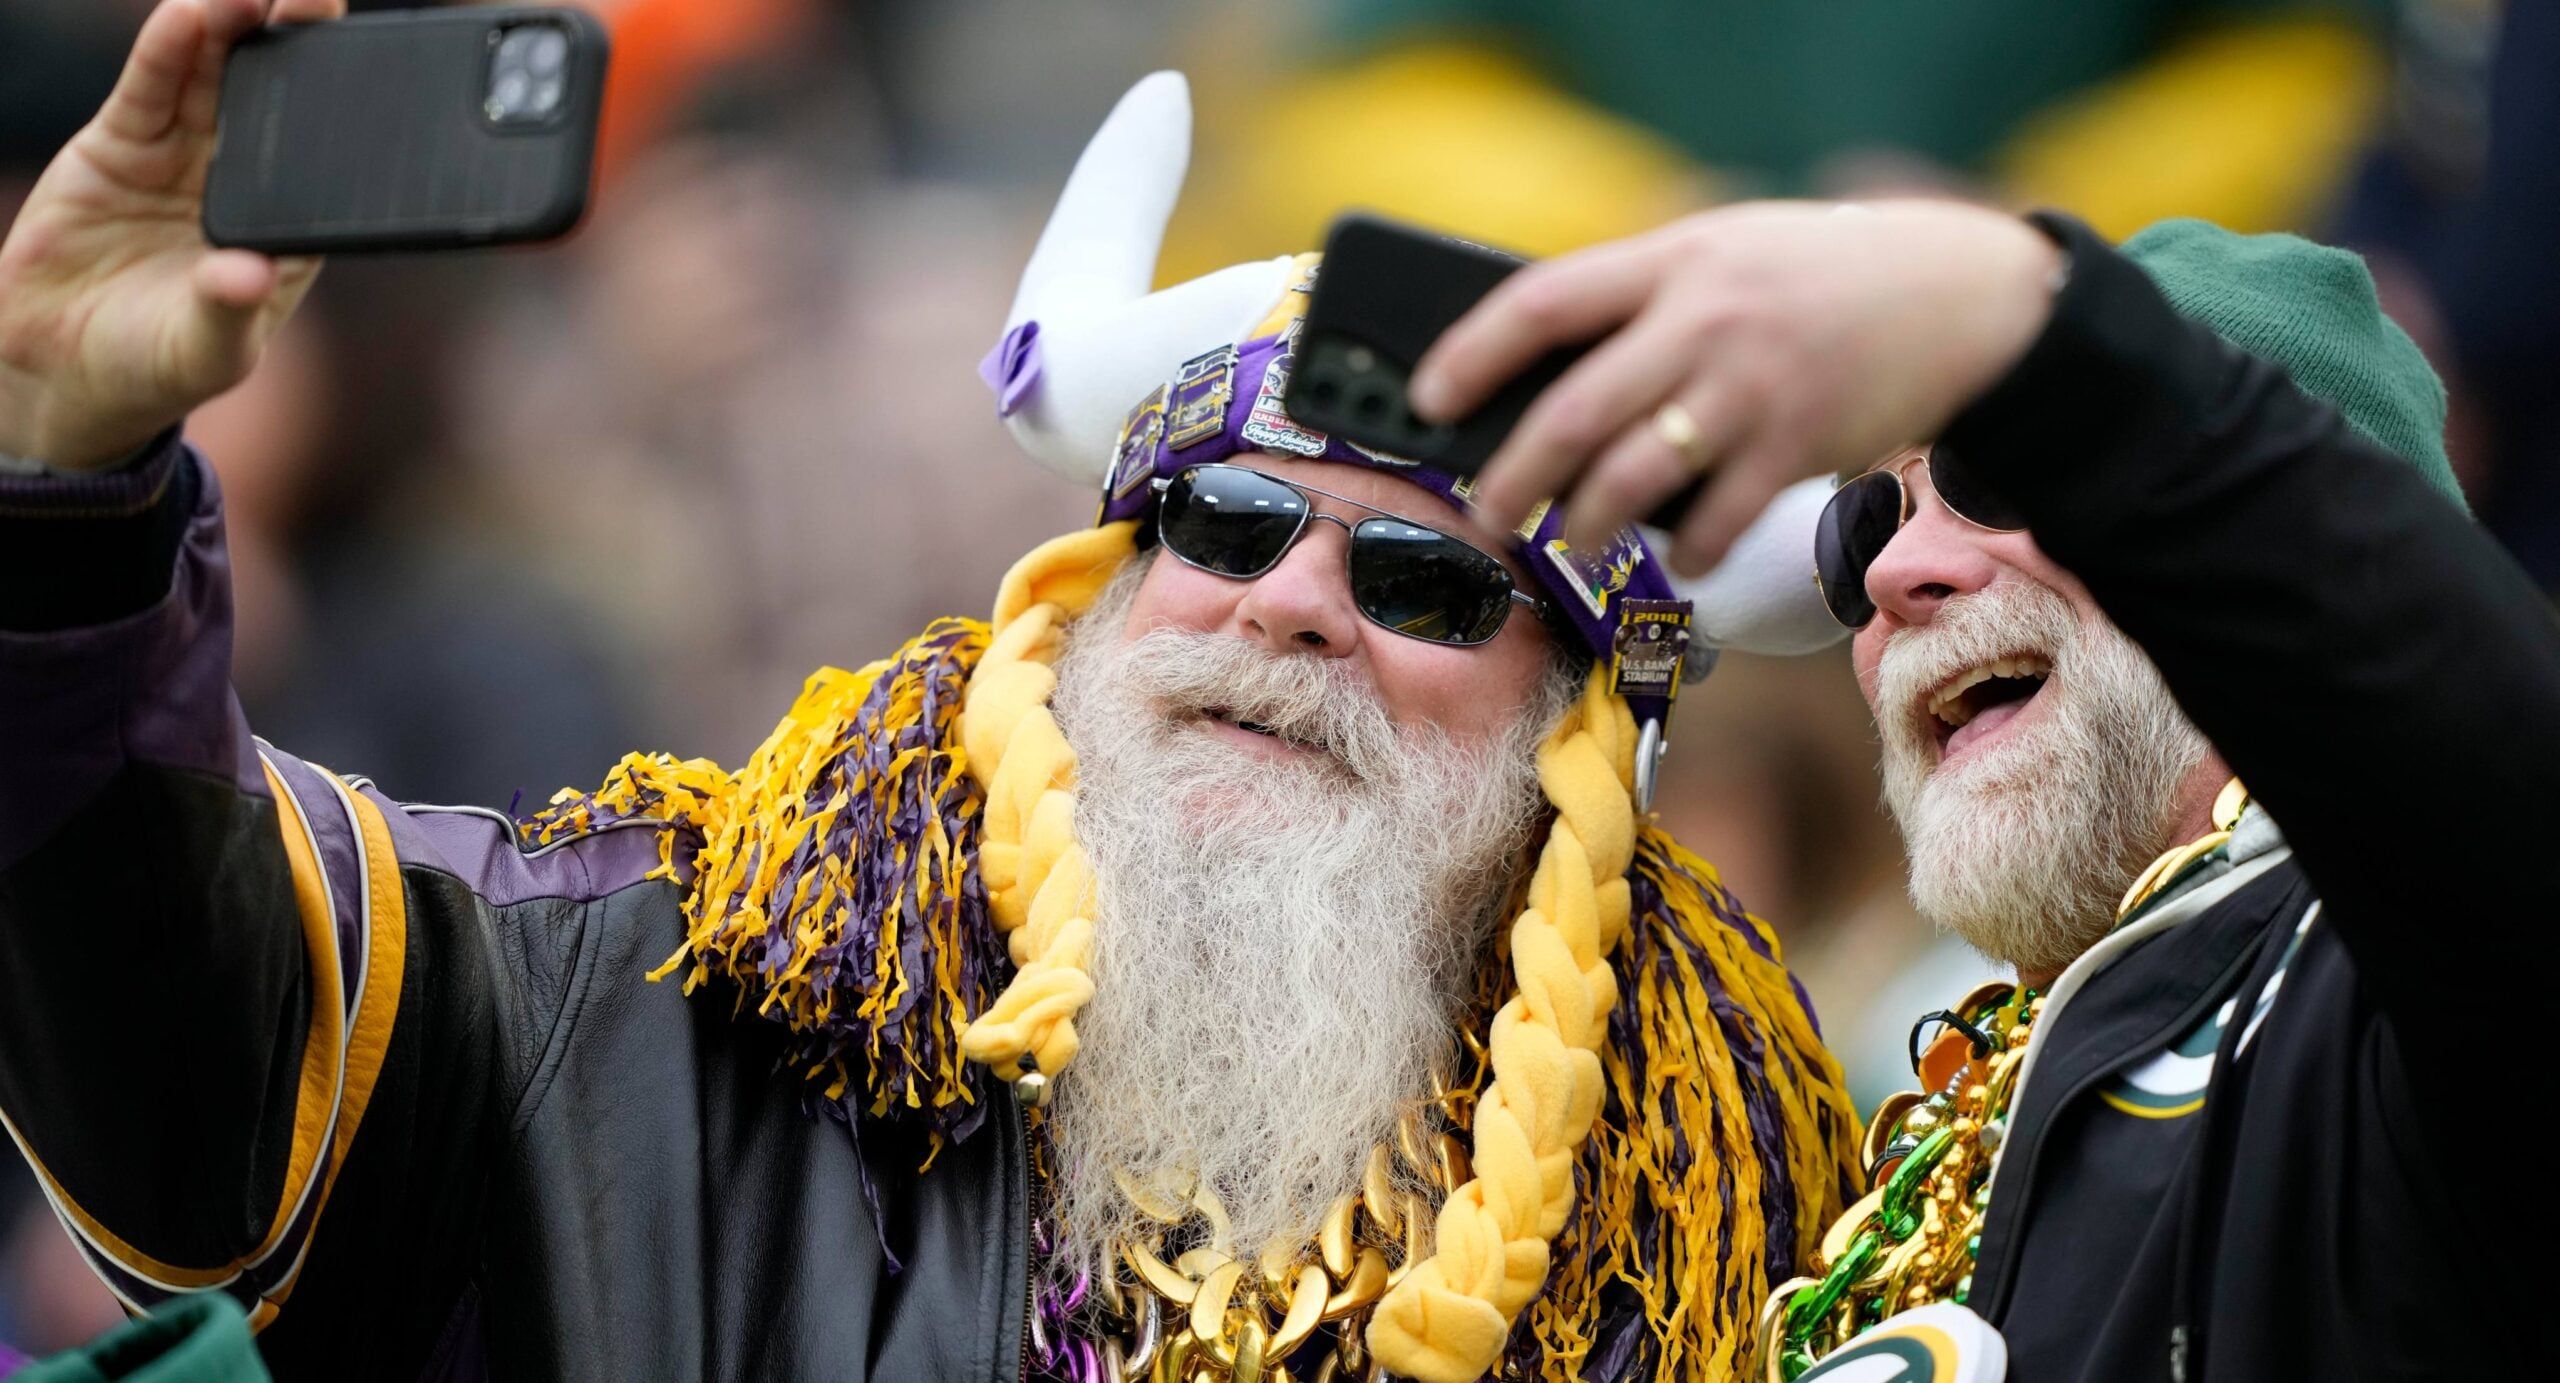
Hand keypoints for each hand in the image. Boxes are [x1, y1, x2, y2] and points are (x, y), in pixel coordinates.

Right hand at [0, 0, 343, 470]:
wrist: (63, 373)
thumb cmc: (157, 368)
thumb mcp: (207, 349)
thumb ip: (228, 307)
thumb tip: (244, 275)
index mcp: (286, 226)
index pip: (325, 154)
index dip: (341, 104)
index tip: (363, 58)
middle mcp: (239, 179)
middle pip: (273, 97)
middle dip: (293, 42)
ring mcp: (180, 156)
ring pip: (212, 78)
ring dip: (231, 30)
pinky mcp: (120, 145)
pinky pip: (149, 90)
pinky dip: (166, 53)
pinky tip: (187, 17)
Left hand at [1407, 200, 2062, 575]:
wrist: (1958, 292)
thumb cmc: (1814, 277)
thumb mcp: (1723, 250)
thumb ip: (1643, 298)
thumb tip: (1539, 376)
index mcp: (1672, 260)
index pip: (1543, 302)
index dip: (1471, 353)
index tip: (1426, 395)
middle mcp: (1704, 321)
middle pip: (1573, 412)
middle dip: (1513, 476)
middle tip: (1486, 512)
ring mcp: (1751, 387)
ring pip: (1634, 478)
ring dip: (1587, 525)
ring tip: (1571, 541)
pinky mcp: (1798, 443)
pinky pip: (1716, 518)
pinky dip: (1690, 550)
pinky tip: (1682, 558)